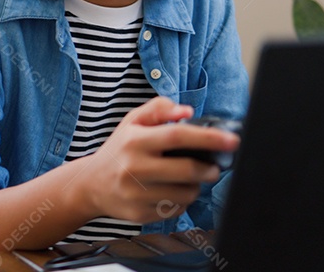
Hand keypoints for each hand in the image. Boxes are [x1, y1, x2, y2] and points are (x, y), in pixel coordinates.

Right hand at [79, 97, 239, 223]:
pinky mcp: (140, 214)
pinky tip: (170, 192)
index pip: (177, 136)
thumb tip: (186, 111)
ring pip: (186, 193)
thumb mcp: (132, 122)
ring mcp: (137, 193)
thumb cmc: (119, 150)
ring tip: (186, 179)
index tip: (232, 140)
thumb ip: (159, 109)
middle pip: (187, 170)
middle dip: (209, 169)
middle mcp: (134, 168)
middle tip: (213, 167)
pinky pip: (176, 210)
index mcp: (134, 141)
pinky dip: (181, 201)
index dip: (208, 138)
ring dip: (195, 186)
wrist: (91, 184)